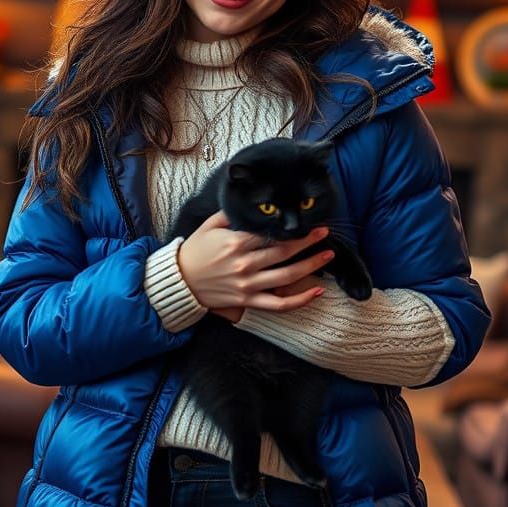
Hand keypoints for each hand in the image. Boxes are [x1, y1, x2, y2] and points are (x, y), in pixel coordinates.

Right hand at [177, 210, 332, 314]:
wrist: (179, 282)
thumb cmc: (194, 252)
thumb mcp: (208, 226)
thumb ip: (230, 214)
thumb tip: (249, 202)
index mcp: (236, 242)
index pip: (270, 232)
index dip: (290, 226)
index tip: (306, 220)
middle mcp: (245, 263)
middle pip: (284, 250)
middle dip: (308, 240)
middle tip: (325, 232)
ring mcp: (248, 284)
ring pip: (287, 276)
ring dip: (312, 265)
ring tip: (328, 255)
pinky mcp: (248, 301)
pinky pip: (278, 304)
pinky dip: (300, 300)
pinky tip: (317, 292)